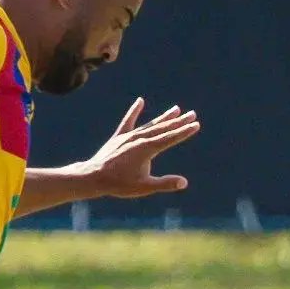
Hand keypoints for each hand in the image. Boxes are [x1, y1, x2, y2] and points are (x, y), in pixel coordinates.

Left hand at [85, 99, 199, 199]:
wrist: (93, 177)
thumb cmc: (119, 184)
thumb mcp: (144, 187)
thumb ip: (164, 184)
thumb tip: (184, 183)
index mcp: (148, 149)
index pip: (170, 138)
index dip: (184, 132)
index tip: (196, 125)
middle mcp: (140, 139)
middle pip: (163, 128)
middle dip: (178, 122)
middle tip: (192, 114)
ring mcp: (129, 137)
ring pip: (150, 125)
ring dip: (163, 117)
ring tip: (176, 109)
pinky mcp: (118, 137)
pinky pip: (128, 122)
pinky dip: (134, 112)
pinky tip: (140, 101)